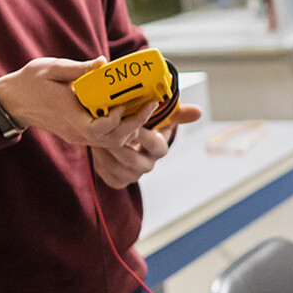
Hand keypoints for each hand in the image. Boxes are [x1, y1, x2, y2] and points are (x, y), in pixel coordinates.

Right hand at [0, 60, 205, 183]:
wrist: (13, 102)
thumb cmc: (30, 83)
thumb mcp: (51, 69)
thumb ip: (78, 68)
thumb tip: (103, 62)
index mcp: (68, 116)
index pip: (97, 130)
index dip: (115, 121)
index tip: (125, 104)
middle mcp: (76, 131)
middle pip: (111, 140)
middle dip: (134, 124)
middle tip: (151, 104)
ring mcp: (78, 136)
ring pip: (111, 142)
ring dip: (131, 127)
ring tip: (146, 107)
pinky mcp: (80, 134)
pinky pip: (105, 138)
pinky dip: (121, 128)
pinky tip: (131, 111)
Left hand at [89, 103, 205, 187]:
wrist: (132, 146)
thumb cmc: (147, 127)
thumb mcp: (162, 120)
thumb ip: (178, 114)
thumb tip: (198, 111)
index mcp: (160, 149)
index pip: (154, 144)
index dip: (140, 133)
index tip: (126, 120)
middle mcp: (148, 165)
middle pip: (132, 159)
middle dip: (117, 145)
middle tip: (104, 130)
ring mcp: (133, 175)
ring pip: (117, 167)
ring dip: (105, 152)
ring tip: (95, 137)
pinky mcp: (118, 181)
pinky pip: (107, 174)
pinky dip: (99, 161)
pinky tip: (94, 148)